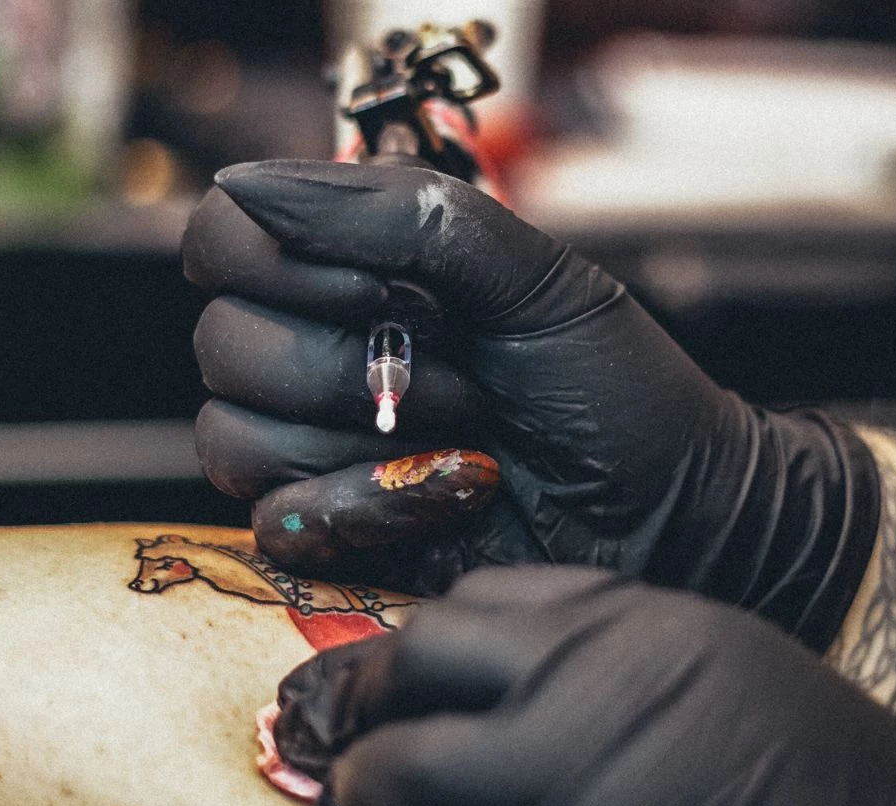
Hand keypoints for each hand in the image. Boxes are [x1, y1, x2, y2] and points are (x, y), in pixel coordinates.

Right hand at [182, 161, 874, 646]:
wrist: (671, 511)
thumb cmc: (617, 391)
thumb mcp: (529, 276)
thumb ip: (398, 215)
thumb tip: (250, 185)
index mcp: (358, 268)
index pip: (226, 237)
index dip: (285, 264)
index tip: (389, 288)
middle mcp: (322, 348)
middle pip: (224, 344)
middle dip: (360, 366)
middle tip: (469, 376)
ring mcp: (320, 443)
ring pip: (236, 435)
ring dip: (376, 440)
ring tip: (472, 438)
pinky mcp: (335, 530)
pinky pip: (277, 517)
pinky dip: (373, 508)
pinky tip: (453, 497)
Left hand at [274, 567, 895, 805]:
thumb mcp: (745, 694)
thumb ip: (622, 675)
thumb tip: (489, 692)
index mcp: (660, 628)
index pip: (480, 603)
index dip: (425, 648)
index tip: (403, 680)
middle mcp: (611, 691)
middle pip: (416, 664)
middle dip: (361, 702)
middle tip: (342, 738)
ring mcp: (586, 798)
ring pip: (399, 777)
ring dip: (372, 803)